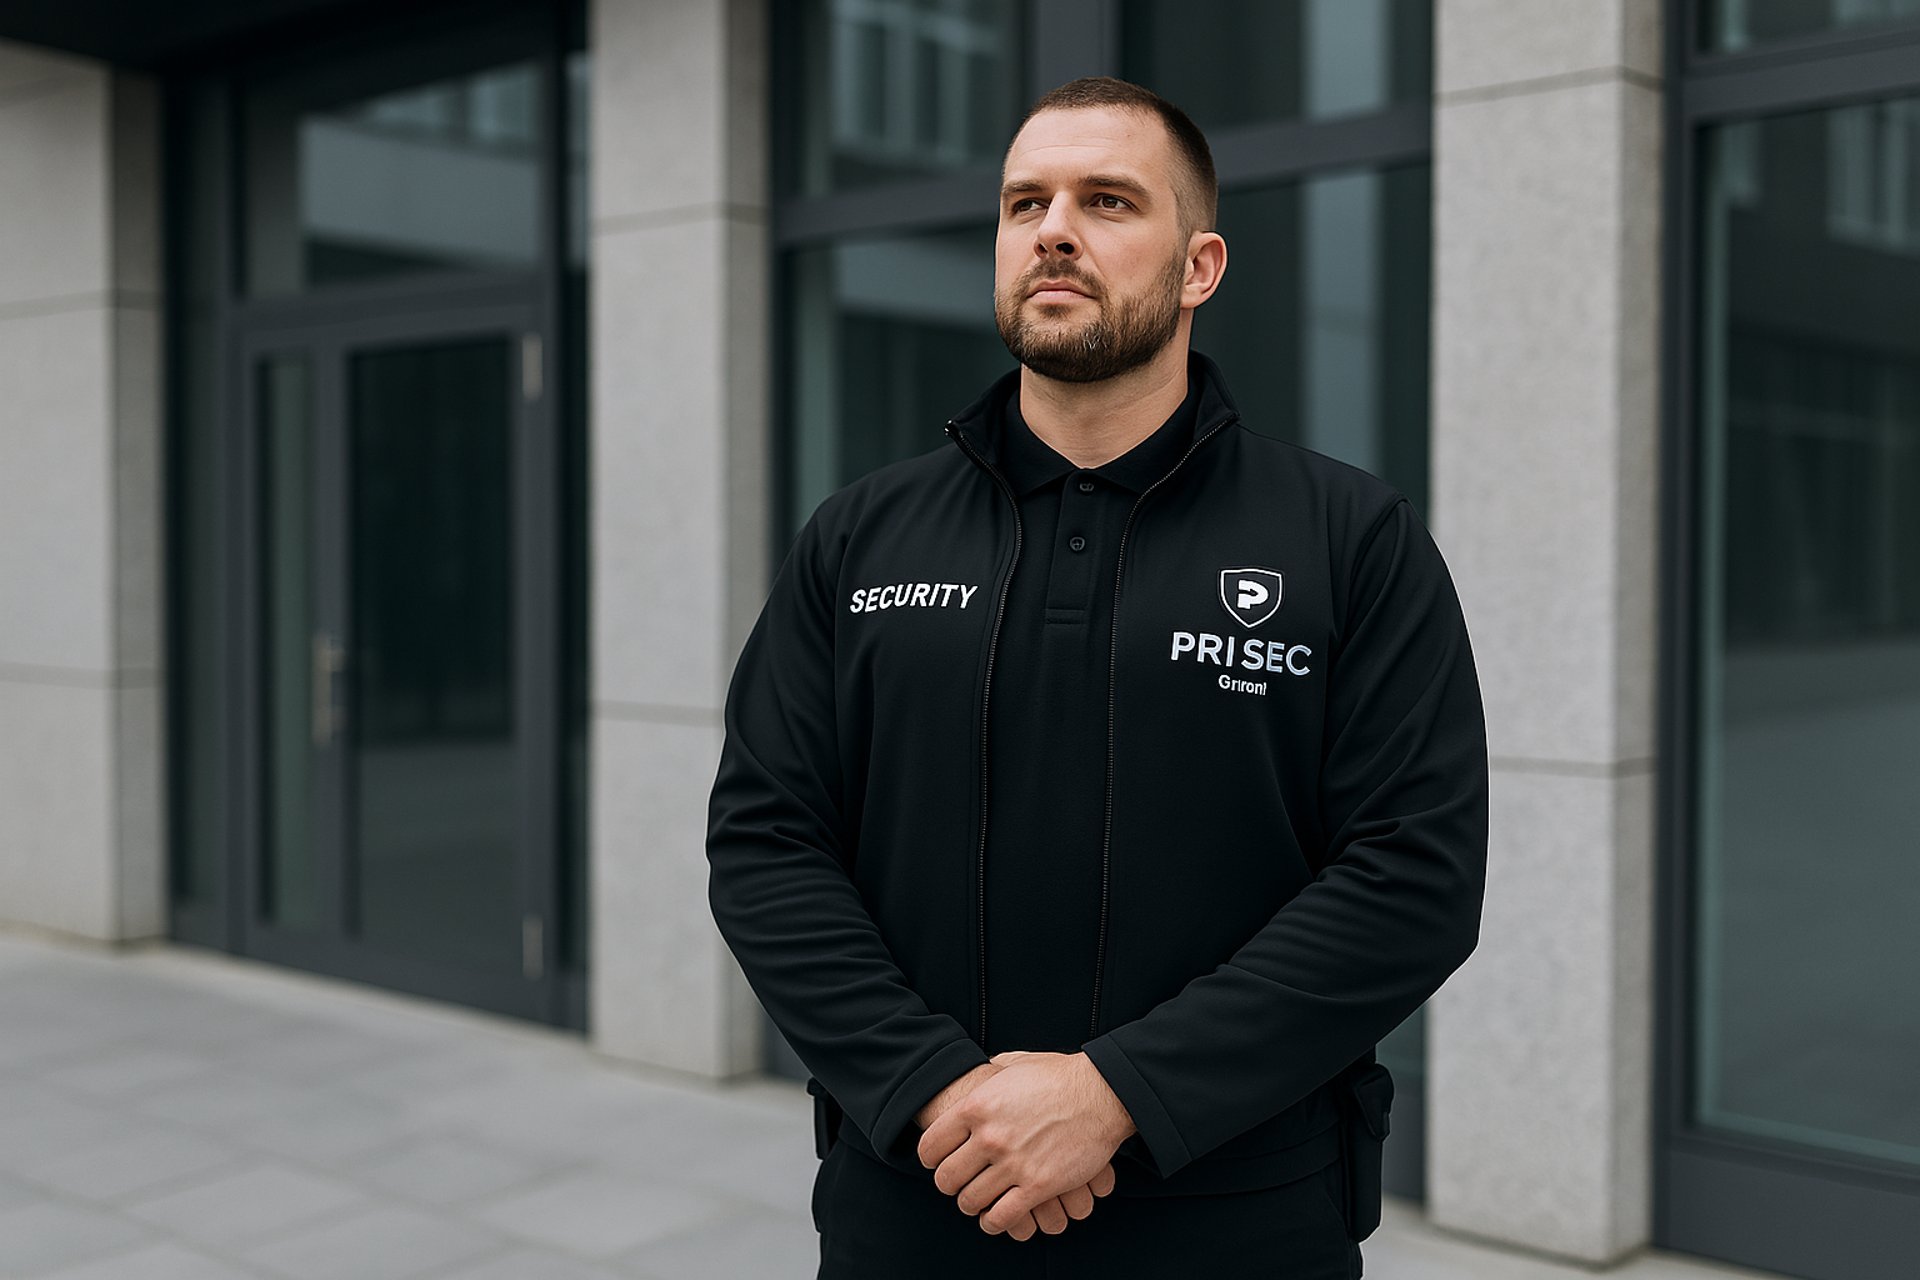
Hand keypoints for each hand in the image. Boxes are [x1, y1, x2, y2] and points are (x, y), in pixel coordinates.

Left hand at [917, 1051, 1135, 1239]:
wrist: (1101, 1093)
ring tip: (978, 1200)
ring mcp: (1014, 1163)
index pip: (930, 1146)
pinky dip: (994, 1222)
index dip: (930, 1158)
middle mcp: (990, 1136)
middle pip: (947, 1179)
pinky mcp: (1039, 1186)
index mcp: (977, 1105)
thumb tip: (979, 1072)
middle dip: (949, 1185)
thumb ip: (989, 1074)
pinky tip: (996, 1217)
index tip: (938, 1162)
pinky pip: (1002, 1217)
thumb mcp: (1015, 1064)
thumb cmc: (1059, 1076)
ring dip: (971, 1204)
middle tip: (958, 1184)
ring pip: (971, 1201)